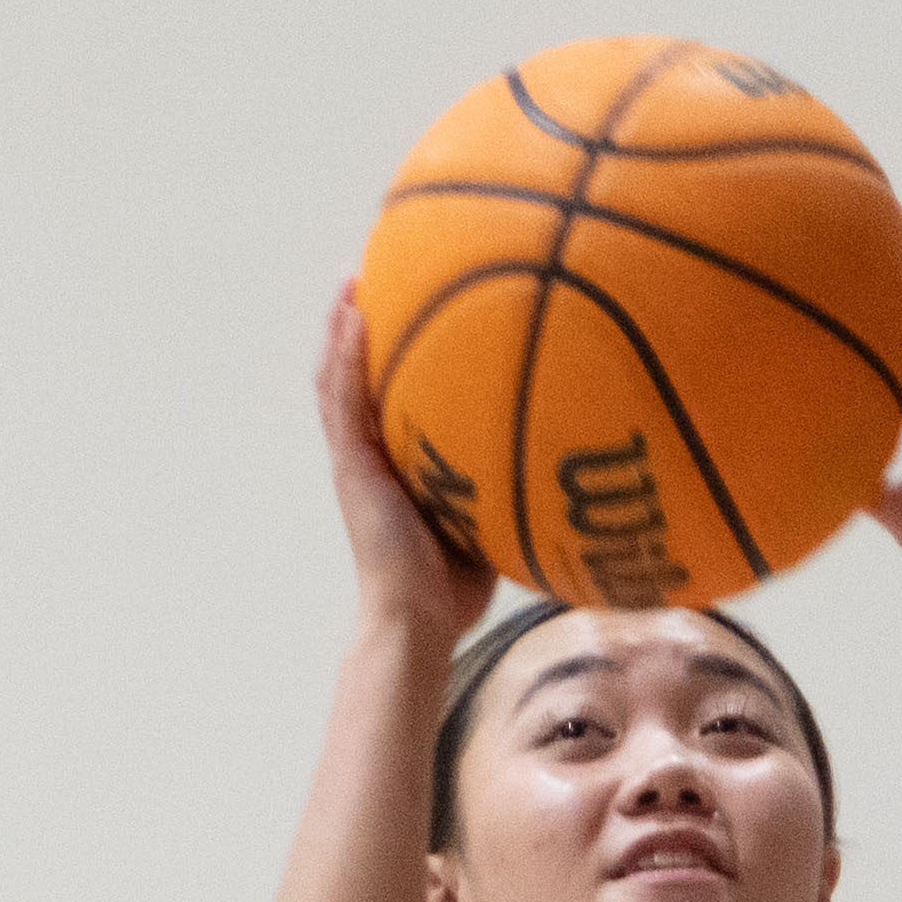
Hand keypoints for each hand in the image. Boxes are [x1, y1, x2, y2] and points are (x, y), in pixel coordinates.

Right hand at [314, 285, 493, 654]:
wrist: (416, 623)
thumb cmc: (455, 592)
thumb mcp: (488, 521)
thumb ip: (506, 483)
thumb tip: (565, 459)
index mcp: (392, 469)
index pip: (384, 403)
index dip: (389, 360)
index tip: (408, 313)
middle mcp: (368, 460)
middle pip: (353, 383)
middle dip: (359, 331)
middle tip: (373, 278)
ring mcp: (355, 463)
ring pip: (336, 383)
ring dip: (342, 330)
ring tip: (352, 281)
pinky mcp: (351, 469)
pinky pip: (343, 400)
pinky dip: (345, 357)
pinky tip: (355, 315)